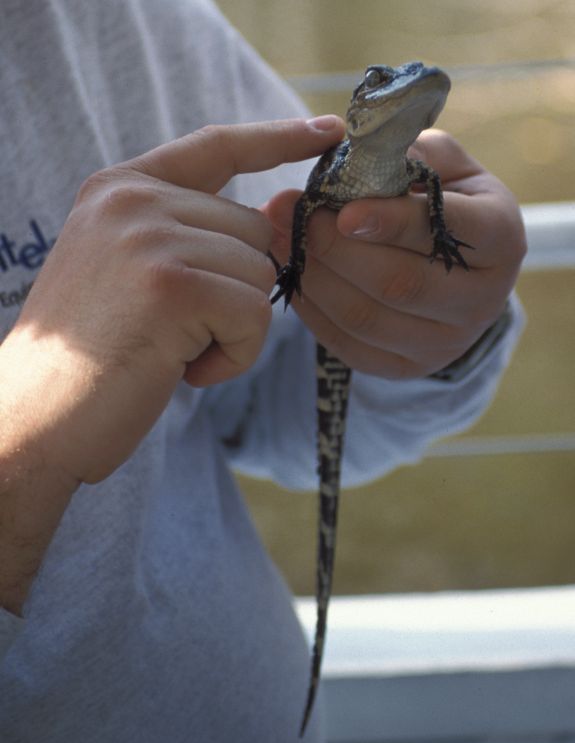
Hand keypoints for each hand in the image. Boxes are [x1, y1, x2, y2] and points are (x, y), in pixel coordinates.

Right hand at [0, 116, 345, 485]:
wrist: (37, 416)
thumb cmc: (93, 356)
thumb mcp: (132, 273)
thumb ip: (191, 237)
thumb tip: (276, 223)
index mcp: (121, 190)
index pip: (217, 147)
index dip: (278, 138)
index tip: (330, 130)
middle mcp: (134, 201)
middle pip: (252, 229)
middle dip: (236, 290)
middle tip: (181, 331)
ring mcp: (150, 237)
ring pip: (259, 274)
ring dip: (233, 329)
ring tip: (173, 351)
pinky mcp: (173, 286)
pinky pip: (255, 315)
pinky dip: (233, 357)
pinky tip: (181, 370)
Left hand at [264, 129, 525, 378]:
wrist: (461, 272)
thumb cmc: (447, 204)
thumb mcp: (443, 167)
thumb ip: (406, 155)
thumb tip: (345, 160)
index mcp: (500, 238)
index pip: (445, 231)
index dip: (392, 222)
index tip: (343, 211)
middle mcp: (481, 300)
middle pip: (398, 283)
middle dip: (337, 249)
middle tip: (300, 217)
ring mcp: (445, 343)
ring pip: (366, 318)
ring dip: (316, 277)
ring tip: (286, 240)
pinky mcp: (408, 366)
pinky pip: (349, 344)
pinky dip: (313, 310)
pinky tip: (297, 276)